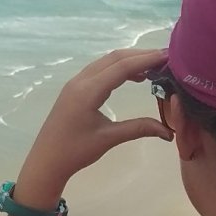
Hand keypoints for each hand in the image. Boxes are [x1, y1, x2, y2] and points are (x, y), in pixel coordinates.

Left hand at [18, 45, 171, 195]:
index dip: (146, 59)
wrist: (46, 160)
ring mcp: (76, 83)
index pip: (122, 67)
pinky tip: (134, 77)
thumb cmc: (75, 151)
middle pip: (115, 58)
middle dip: (141, 55)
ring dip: (130, 60)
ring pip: (106, 62)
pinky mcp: (75, 88)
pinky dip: (118, 68)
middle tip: (166, 58)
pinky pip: (100, 69)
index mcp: (88, 91)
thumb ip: (139, 128)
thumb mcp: (109, 138)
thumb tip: (169, 131)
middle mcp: (81, 80)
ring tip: (154, 66)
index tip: (168, 55)